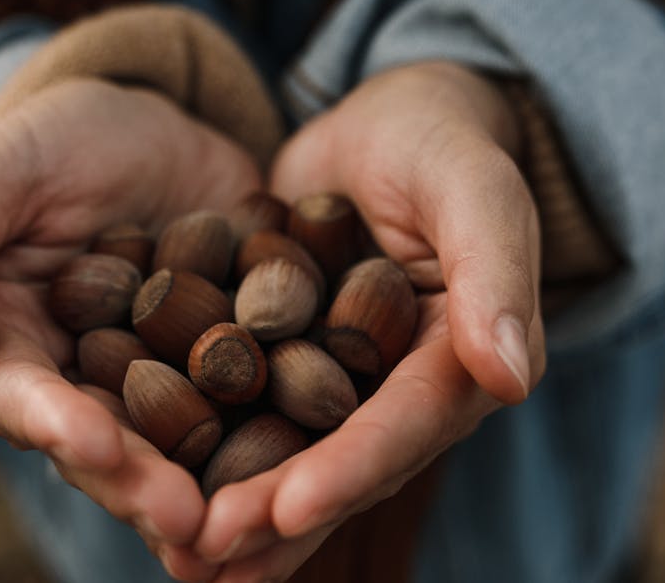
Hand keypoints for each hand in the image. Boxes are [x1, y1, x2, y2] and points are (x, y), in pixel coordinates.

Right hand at [0, 78, 260, 580]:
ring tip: (247, 521)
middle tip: (189, 522)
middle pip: (108, 449)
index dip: (56, 426)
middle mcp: (86, 388)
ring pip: (183, 447)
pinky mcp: (234, 365)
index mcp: (12, 351)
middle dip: (145, 487)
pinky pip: (257, 403)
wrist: (158, 126)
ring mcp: (165, 383)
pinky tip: (314, 467)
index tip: (97, 447)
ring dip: (212, 489)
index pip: (23, 399)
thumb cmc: (55, 142)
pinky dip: (281, 438)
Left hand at [194, 61, 545, 579]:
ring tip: (178, 554)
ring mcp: (338, 384)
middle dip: (276, 516)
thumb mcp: (475, 190)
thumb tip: (511, 379)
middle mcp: (397, 393)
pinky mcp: (284, 361)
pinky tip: (152, 485)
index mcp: (457, 365)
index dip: (349, 472)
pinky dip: (205, 452)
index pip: (404, 428)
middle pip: (338, 465)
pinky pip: (244, 413)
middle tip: (208, 552)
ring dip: (238, 512)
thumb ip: (495, 272)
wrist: (388, 124)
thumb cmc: (442, 143)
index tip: (290, 510)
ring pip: (288, 457)